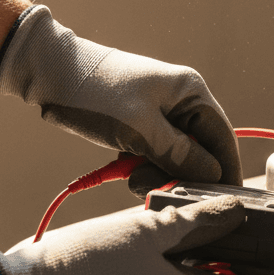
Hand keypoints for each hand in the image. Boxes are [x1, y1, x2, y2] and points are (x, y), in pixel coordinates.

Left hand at [0, 6, 241, 183]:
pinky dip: (143, 167)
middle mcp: (182, 102)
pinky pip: (155, 155)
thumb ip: (180, 155)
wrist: (49, 74)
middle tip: (155, 186)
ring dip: (157, 173)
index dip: (224, 171)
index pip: (222, 138)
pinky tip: (124, 168)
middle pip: (201, 151)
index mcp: (191, 92)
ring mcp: (161, 114)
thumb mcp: (140, 128)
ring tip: (132, 175)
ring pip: (176, 158)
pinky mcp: (141, 125)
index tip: (221, 201)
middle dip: (180, 174)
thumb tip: (213, 176)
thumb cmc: (96, 93)